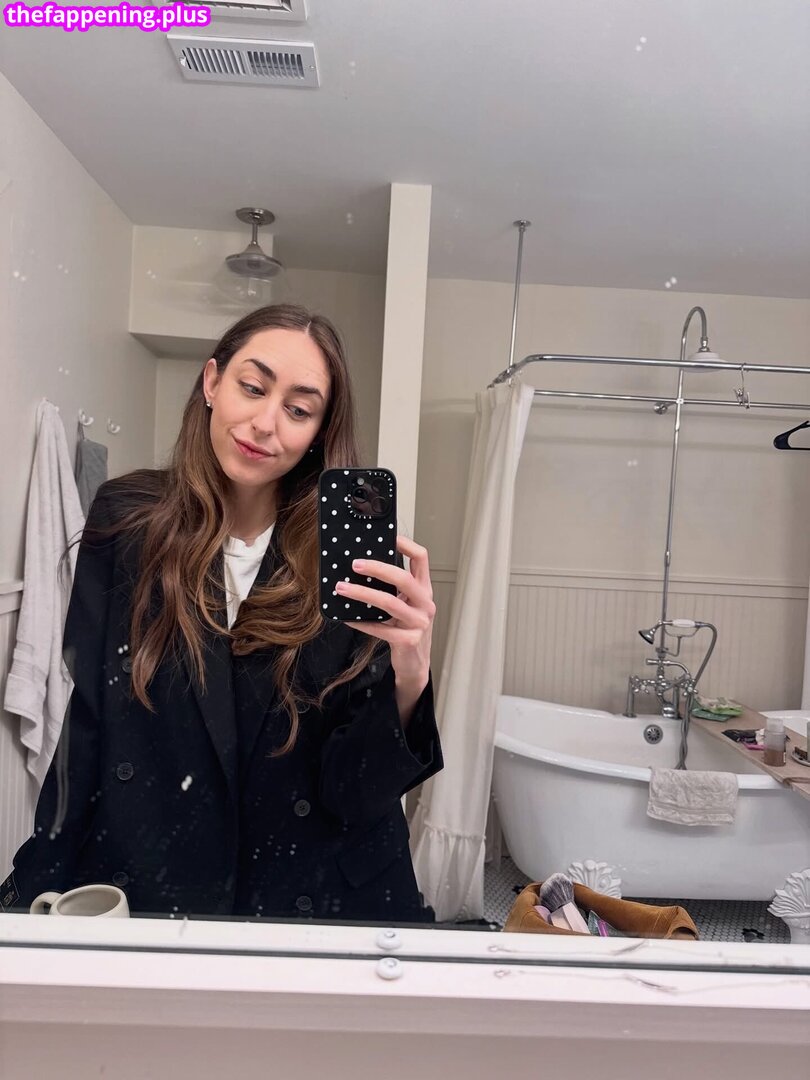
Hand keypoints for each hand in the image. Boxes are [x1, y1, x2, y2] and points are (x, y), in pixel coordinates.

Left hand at [334, 536, 434, 721]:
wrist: (415, 664)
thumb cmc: (406, 629)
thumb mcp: (405, 605)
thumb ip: (393, 589)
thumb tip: (360, 569)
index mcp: (424, 589)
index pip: (421, 558)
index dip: (406, 544)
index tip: (388, 536)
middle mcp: (425, 603)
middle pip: (404, 578)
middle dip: (377, 568)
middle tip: (354, 564)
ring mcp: (419, 623)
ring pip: (389, 603)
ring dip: (362, 594)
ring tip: (341, 588)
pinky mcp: (409, 641)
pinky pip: (381, 629)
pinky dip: (361, 622)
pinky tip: (347, 618)